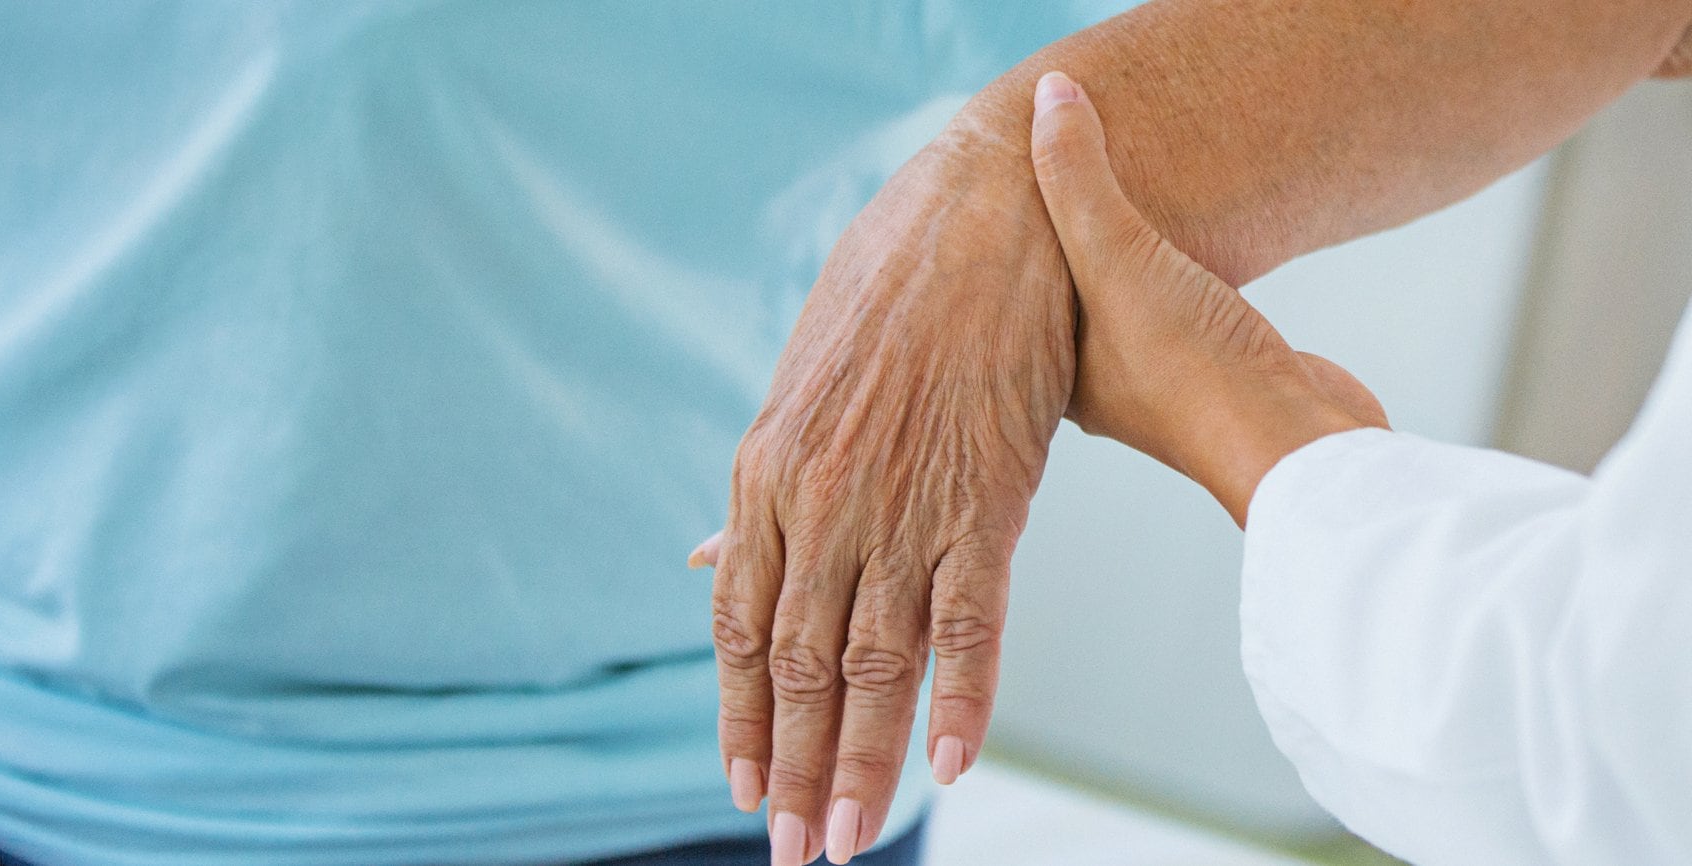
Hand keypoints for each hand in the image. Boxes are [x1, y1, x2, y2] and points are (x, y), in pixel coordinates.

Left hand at [692, 124, 1074, 863]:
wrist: (987, 211)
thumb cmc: (895, 291)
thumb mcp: (798, 385)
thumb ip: (758, 492)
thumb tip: (704, 565)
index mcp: (766, 473)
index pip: (744, 628)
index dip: (744, 718)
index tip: (747, 790)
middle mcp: (821, 499)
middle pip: (804, 664)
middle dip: (797, 769)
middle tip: (797, 852)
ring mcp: (900, 501)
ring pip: (876, 662)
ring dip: (864, 763)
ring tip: (855, 839)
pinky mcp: (984, 493)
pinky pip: (969, 618)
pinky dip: (962, 697)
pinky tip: (947, 764)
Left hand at [1027, 72, 1385, 524]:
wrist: (1296, 437)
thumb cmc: (1195, 367)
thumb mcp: (1118, 256)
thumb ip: (1077, 176)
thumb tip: (1052, 91)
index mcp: (1062, 378)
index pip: (1019, 301)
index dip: (1009, 242)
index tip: (1003, 182)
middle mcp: (1109, 385)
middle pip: (1075, 297)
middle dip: (1069, 241)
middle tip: (1058, 170)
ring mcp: (1172, 379)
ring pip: (1136, 298)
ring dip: (1132, 252)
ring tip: (1122, 191)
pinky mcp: (1227, 365)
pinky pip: (1190, 299)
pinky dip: (1184, 265)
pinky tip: (1190, 238)